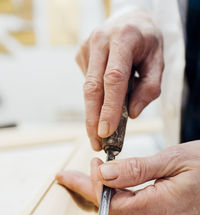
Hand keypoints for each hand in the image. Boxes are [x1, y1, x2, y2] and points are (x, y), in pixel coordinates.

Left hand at [56, 141, 199, 214]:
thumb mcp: (173, 160)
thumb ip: (139, 169)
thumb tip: (106, 173)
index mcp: (158, 205)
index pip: (112, 203)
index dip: (95, 185)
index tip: (94, 161)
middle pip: (110, 206)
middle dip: (86, 188)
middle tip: (66, 176)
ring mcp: (156, 213)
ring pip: (118, 203)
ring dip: (98, 188)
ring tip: (79, 175)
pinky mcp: (158, 207)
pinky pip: (128, 201)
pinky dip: (114, 188)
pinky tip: (107, 180)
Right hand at [76, 10, 163, 150]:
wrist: (129, 20)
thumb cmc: (146, 42)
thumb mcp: (158, 61)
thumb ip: (149, 88)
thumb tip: (131, 114)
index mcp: (123, 39)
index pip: (113, 79)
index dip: (109, 107)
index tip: (105, 132)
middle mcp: (101, 40)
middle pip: (92, 87)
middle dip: (92, 119)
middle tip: (96, 143)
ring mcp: (87, 47)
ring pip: (88, 88)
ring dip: (94, 111)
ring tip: (103, 126)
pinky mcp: (81, 53)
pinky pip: (88, 82)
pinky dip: (97, 95)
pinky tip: (107, 91)